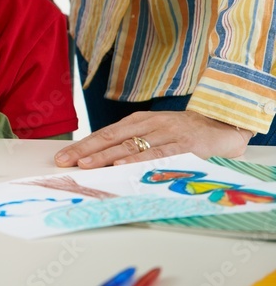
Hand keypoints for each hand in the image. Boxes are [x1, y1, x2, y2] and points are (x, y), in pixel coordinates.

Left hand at [54, 110, 250, 168]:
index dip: (82, 145)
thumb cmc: (182, 132)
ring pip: (130, 146)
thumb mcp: (153, 131)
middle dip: (85, 151)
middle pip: (111, 138)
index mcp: (138, 120)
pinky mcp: (185, 145)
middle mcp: (149, 124)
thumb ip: (131, 142)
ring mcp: (167, 133)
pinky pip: (158, 153)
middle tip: (64, 161)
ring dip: (105, 156)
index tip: (62, 156)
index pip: (104, 133)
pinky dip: (139, 160)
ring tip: (86, 165)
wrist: (222, 124)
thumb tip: (99, 158)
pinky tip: (122, 165)